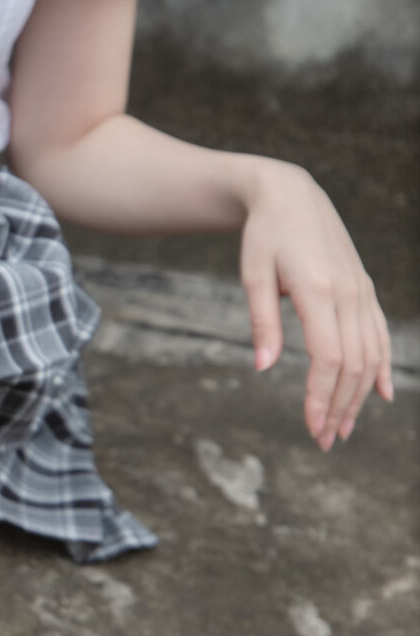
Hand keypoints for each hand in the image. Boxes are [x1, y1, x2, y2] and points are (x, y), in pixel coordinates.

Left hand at [240, 161, 393, 449]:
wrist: (291, 195)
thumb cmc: (264, 235)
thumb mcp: (253, 275)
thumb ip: (262, 322)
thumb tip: (262, 368)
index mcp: (319, 290)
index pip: (327, 357)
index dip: (320, 396)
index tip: (310, 426)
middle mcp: (349, 293)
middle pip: (352, 364)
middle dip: (339, 407)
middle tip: (323, 440)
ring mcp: (362, 291)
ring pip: (370, 354)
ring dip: (358, 396)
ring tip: (343, 428)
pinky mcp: (365, 289)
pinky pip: (380, 335)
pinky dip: (381, 367)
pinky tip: (380, 396)